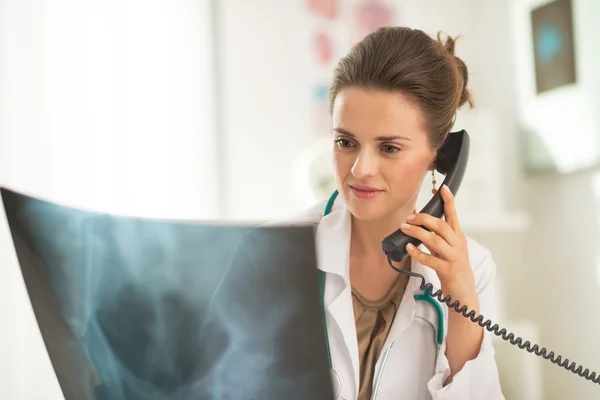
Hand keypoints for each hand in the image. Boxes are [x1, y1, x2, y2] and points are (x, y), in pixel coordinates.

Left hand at [401, 184, 483, 380]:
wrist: (464, 295)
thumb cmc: (453, 271)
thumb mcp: (447, 251)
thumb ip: (436, 239)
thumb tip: (419, 226)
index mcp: (459, 239)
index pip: (454, 216)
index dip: (449, 202)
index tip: (443, 188)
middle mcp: (459, 246)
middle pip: (443, 226)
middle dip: (425, 218)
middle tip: (410, 216)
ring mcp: (455, 258)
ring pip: (436, 240)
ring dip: (419, 233)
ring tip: (405, 228)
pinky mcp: (449, 271)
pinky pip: (432, 259)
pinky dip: (419, 253)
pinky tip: (409, 248)